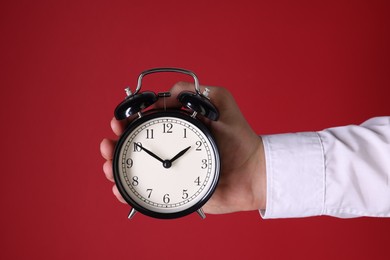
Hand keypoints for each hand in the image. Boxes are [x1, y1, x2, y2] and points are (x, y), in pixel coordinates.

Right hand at [100, 82, 265, 213]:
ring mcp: (170, 172)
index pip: (145, 124)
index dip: (128, 122)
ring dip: (115, 166)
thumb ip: (199, 92)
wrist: (252, 173)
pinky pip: (146, 192)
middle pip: (134, 147)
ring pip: (135, 169)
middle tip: (109, 144)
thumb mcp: (222, 104)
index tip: (119, 122)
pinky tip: (119, 189)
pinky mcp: (173, 192)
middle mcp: (170, 150)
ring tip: (109, 165)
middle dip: (116, 144)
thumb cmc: (239, 139)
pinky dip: (127, 192)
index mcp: (177, 130)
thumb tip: (170, 93)